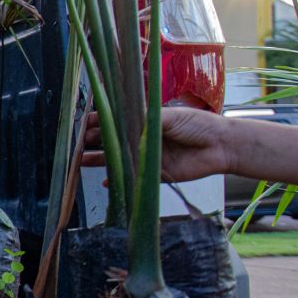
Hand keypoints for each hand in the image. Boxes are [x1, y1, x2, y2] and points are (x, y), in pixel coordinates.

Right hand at [83, 106, 233, 182]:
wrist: (222, 146)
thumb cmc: (198, 124)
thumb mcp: (169, 116)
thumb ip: (144, 120)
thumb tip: (119, 122)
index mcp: (145, 121)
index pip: (116, 121)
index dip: (98, 122)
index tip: (82, 125)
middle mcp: (142, 138)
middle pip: (112, 141)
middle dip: (92, 142)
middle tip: (75, 145)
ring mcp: (147, 157)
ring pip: (117, 159)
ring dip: (98, 160)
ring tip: (80, 162)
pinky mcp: (155, 174)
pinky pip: (131, 178)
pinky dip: (117, 181)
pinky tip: (104, 181)